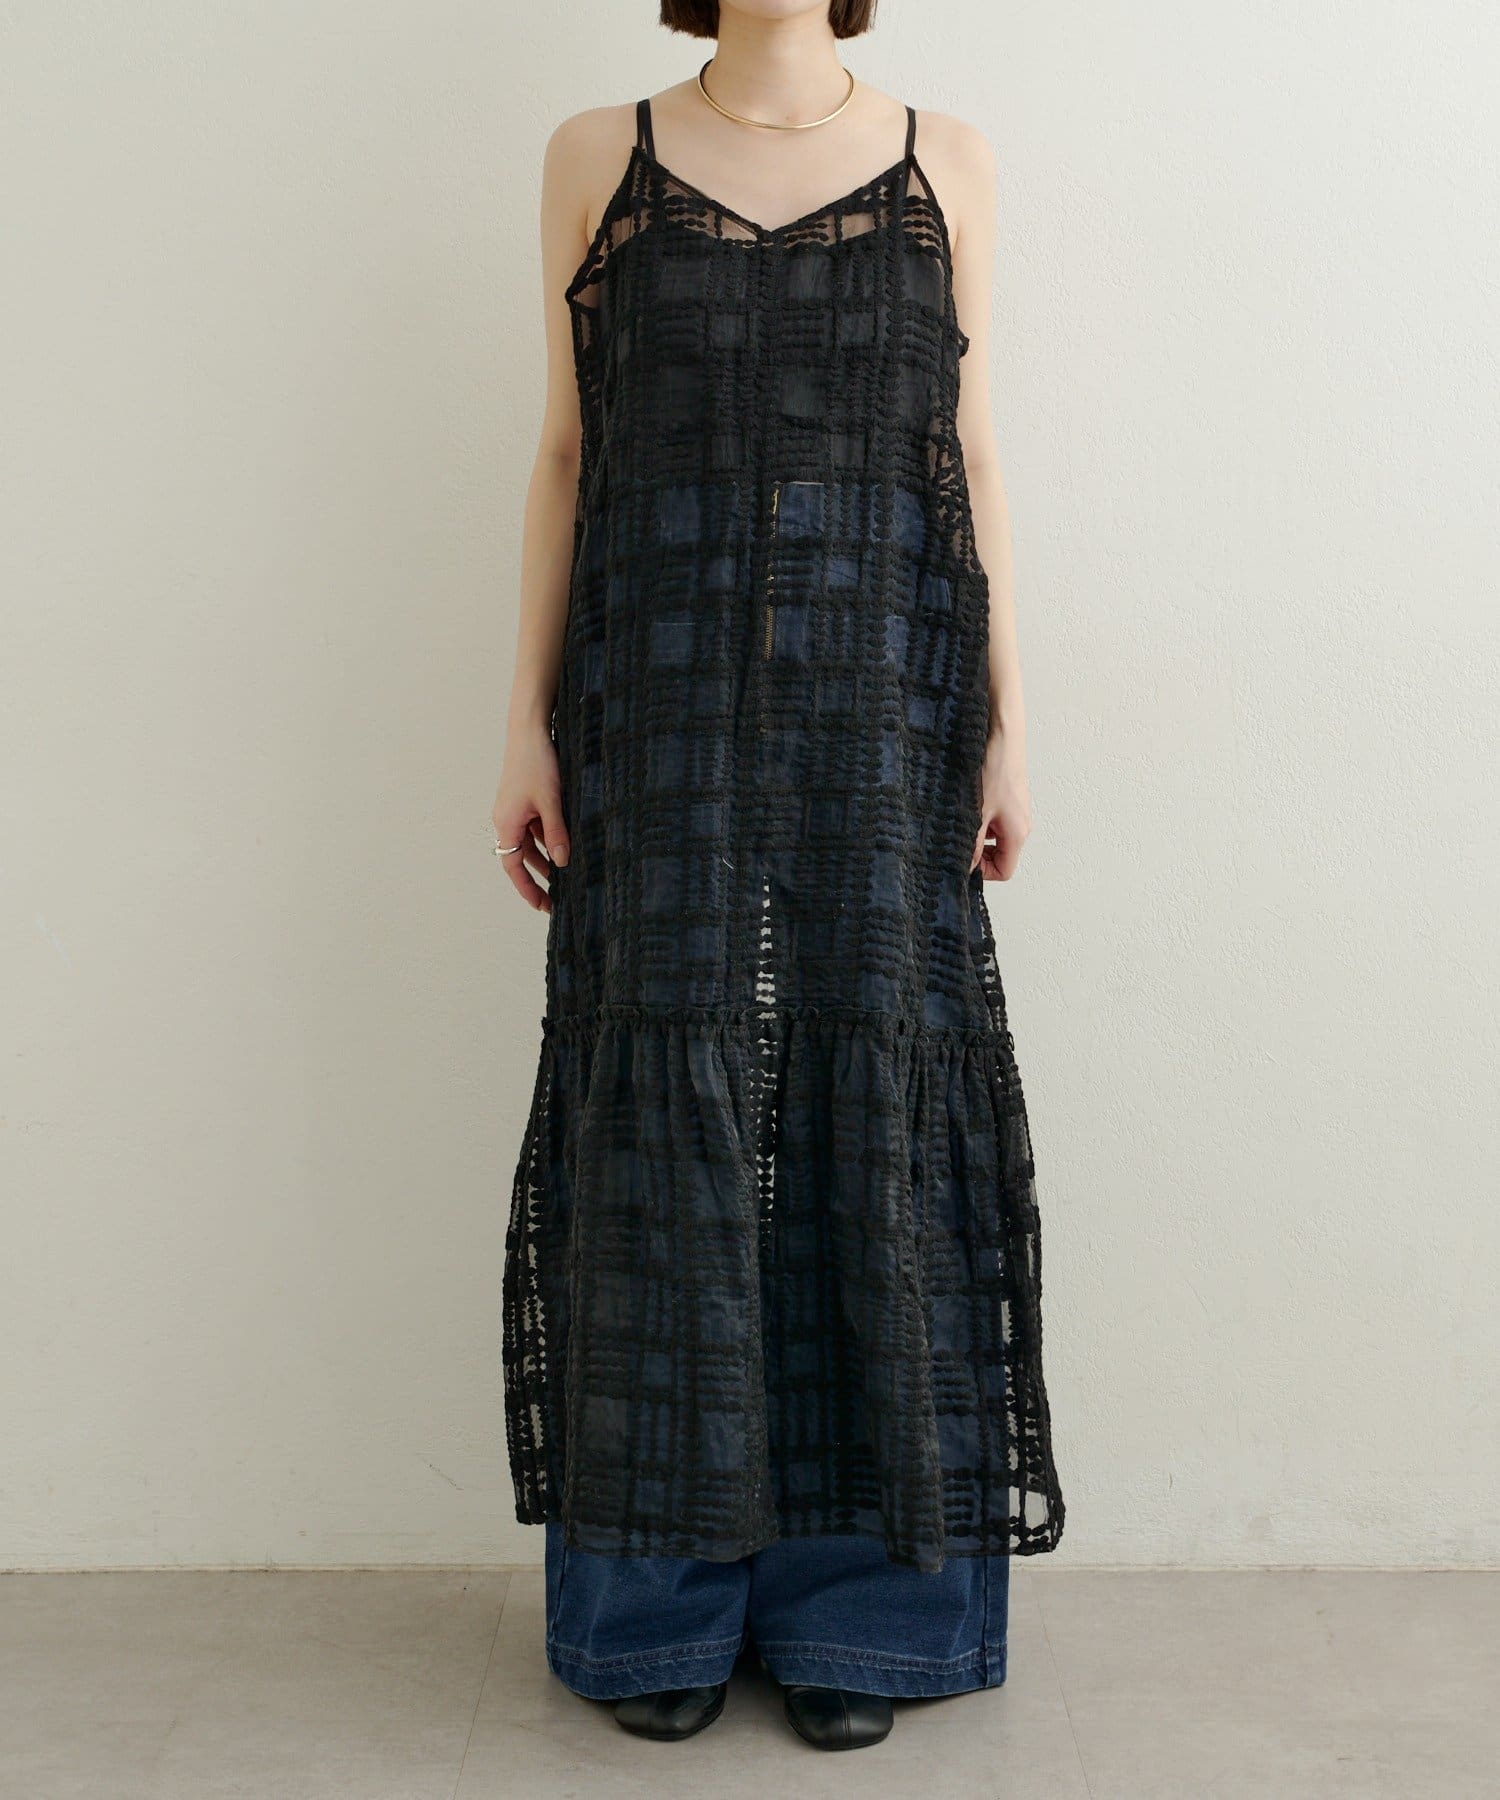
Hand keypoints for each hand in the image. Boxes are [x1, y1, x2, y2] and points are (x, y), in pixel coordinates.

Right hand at [492, 730, 568, 912]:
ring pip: (530, 842)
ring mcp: (515, 809)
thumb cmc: (537, 763)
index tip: (542, 906)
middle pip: (520, 858)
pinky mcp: (525, 799)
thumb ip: (557, 833)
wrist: (530, 730)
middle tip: (556, 898)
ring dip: (545, 858)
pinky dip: (548, 838)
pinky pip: (535, 827)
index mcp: (507, 823)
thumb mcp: (551, 802)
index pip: (513, 867)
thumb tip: (562, 862)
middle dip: (538, 878)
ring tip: (565, 876)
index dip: (527, 888)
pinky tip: (565, 844)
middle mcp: (507, 819)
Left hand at [970, 731, 1031, 879]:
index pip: (1004, 871)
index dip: (983, 872)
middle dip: (978, 852)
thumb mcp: (976, 814)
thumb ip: (971, 845)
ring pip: (994, 837)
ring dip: (976, 834)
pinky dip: (978, 818)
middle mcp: (1020, 825)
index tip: (962, 860)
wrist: (1002, 736)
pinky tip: (964, 804)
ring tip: (959, 818)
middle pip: (1000, 855)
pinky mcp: (1007, 799)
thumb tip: (963, 868)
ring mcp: (1015, 811)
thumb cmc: (993, 770)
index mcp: (1018, 833)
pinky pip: (993, 819)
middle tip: (956, 840)